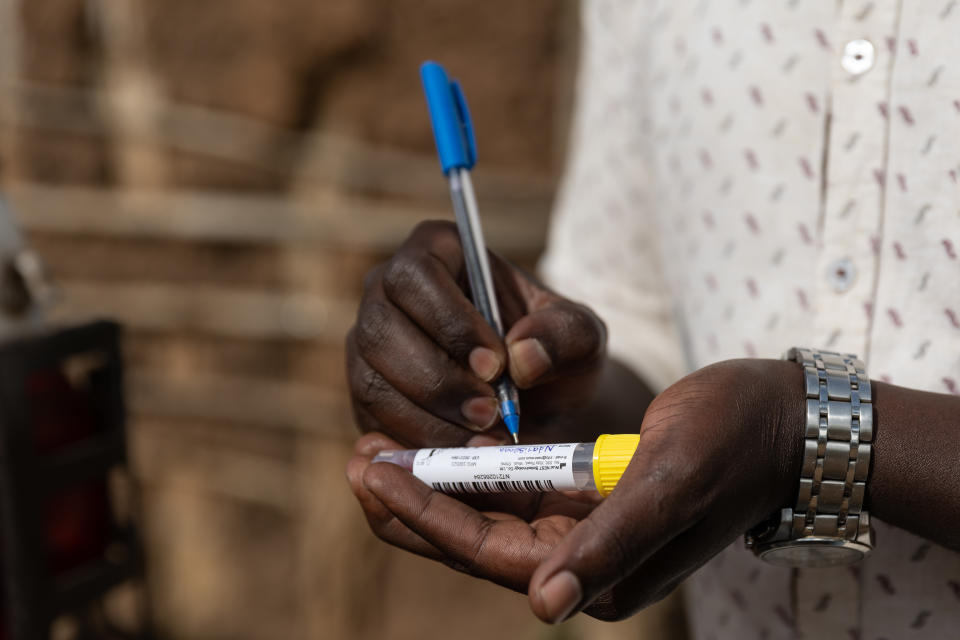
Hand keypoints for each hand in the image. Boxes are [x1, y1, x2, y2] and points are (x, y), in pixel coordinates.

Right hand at [345, 220, 607, 446]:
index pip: (417, 275)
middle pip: (381, 329)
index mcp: (437, 251)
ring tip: (484, 440)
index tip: (495, 366)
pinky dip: (417, 444)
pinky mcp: (366, 393)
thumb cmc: (553, 350)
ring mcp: (368, 344)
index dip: (449, 321)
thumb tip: (524, 356)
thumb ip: (565, 335)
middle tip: (490, 414)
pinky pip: (373, 421)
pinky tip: (463, 454)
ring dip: (426, 419)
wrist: (538, 399)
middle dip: (436, 380)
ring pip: (371, 381)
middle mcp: (388, 291)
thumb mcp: (580, 336)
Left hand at [346, 359, 805, 621]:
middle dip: (413, 501)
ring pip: (487, 514)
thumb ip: (609, 546)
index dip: (425, 513)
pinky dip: (470, 470)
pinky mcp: (584, 496)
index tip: (371, 471)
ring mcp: (581, 529)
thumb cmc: (731, 448)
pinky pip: (511, 491)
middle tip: (357, 458)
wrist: (777, 423)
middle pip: (475, 540)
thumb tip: (546, 605)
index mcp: (601, 574)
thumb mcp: (669, 488)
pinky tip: (433, 447)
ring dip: (433, 483)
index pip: (490, 553)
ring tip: (376, 451)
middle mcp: (583, 560)